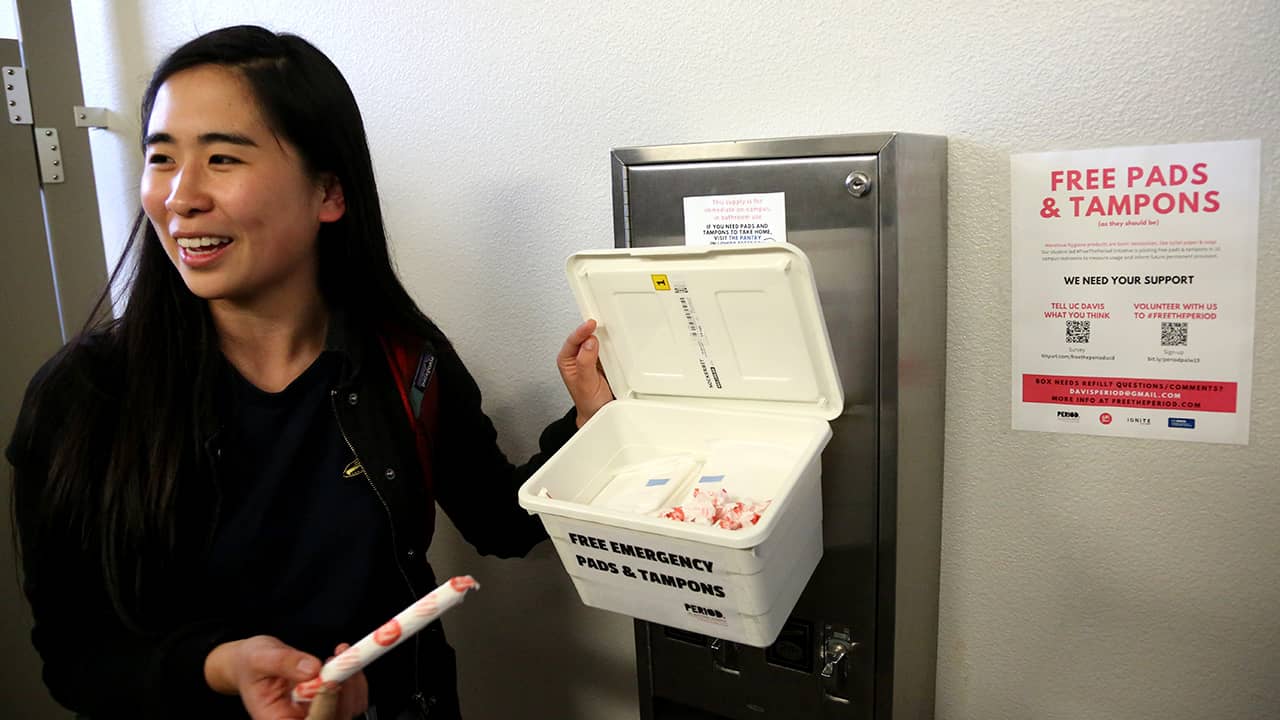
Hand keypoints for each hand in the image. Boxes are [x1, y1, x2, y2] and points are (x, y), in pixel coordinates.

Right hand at [204, 637, 367, 719]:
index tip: (329, 681)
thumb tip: (313, 669)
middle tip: (342, 659)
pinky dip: (355, 680)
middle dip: (343, 690)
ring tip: (340, 656)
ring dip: (353, 682)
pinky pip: (353, 700)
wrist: (253, 664)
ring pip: (349, 709)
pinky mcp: (331, 706)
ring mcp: (317, 716)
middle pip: (335, 719)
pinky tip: (343, 661)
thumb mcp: (260, 658)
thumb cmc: (251, 665)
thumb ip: (284, 662)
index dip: (323, 708)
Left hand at [556, 319, 613, 426]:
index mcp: (567, 360)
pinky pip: (609, 348)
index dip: (582, 331)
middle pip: (586, 336)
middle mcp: (578, 357)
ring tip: (611, 331)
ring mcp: (592, 357)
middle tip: (602, 322)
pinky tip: (617, 343)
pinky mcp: (604, 360)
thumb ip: (585, 362)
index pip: (573, 340)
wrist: (600, 413)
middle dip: (594, 329)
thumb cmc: (588, 403)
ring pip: (598, 340)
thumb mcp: (585, 384)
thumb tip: (588, 342)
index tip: (591, 324)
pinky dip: (613, 345)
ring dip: (605, 336)